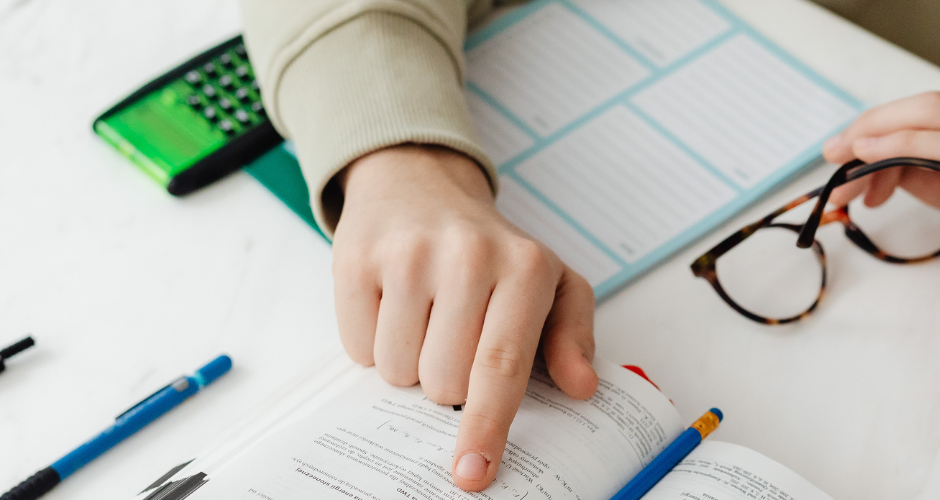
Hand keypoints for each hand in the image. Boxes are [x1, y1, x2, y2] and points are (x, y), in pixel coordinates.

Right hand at [332, 145, 598, 490]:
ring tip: (426, 317)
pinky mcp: (357, 258)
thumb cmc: (492, 250)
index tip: (473, 471)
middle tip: (457, 338)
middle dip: (448, 382)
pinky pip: (358, 348)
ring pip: (398, 371)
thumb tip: (582, 386)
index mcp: (525, 267)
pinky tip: (393, 305)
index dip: (487, 426)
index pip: (502, 366)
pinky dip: (373, 342)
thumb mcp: (551, 283)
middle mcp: (468, 255)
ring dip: (410, 363)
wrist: (421, 183)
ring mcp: (408, 254)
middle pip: (444, 382)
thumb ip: (573, 337)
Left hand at [821, 92, 939, 339]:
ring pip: (935, 118)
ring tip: (844, 168)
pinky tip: (874, 162)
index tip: (854, 152)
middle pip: (931, 106)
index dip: (890, 127)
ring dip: (878, 140)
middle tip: (834, 154)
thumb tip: (904, 173)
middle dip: (873, 126)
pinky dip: (903, 148)